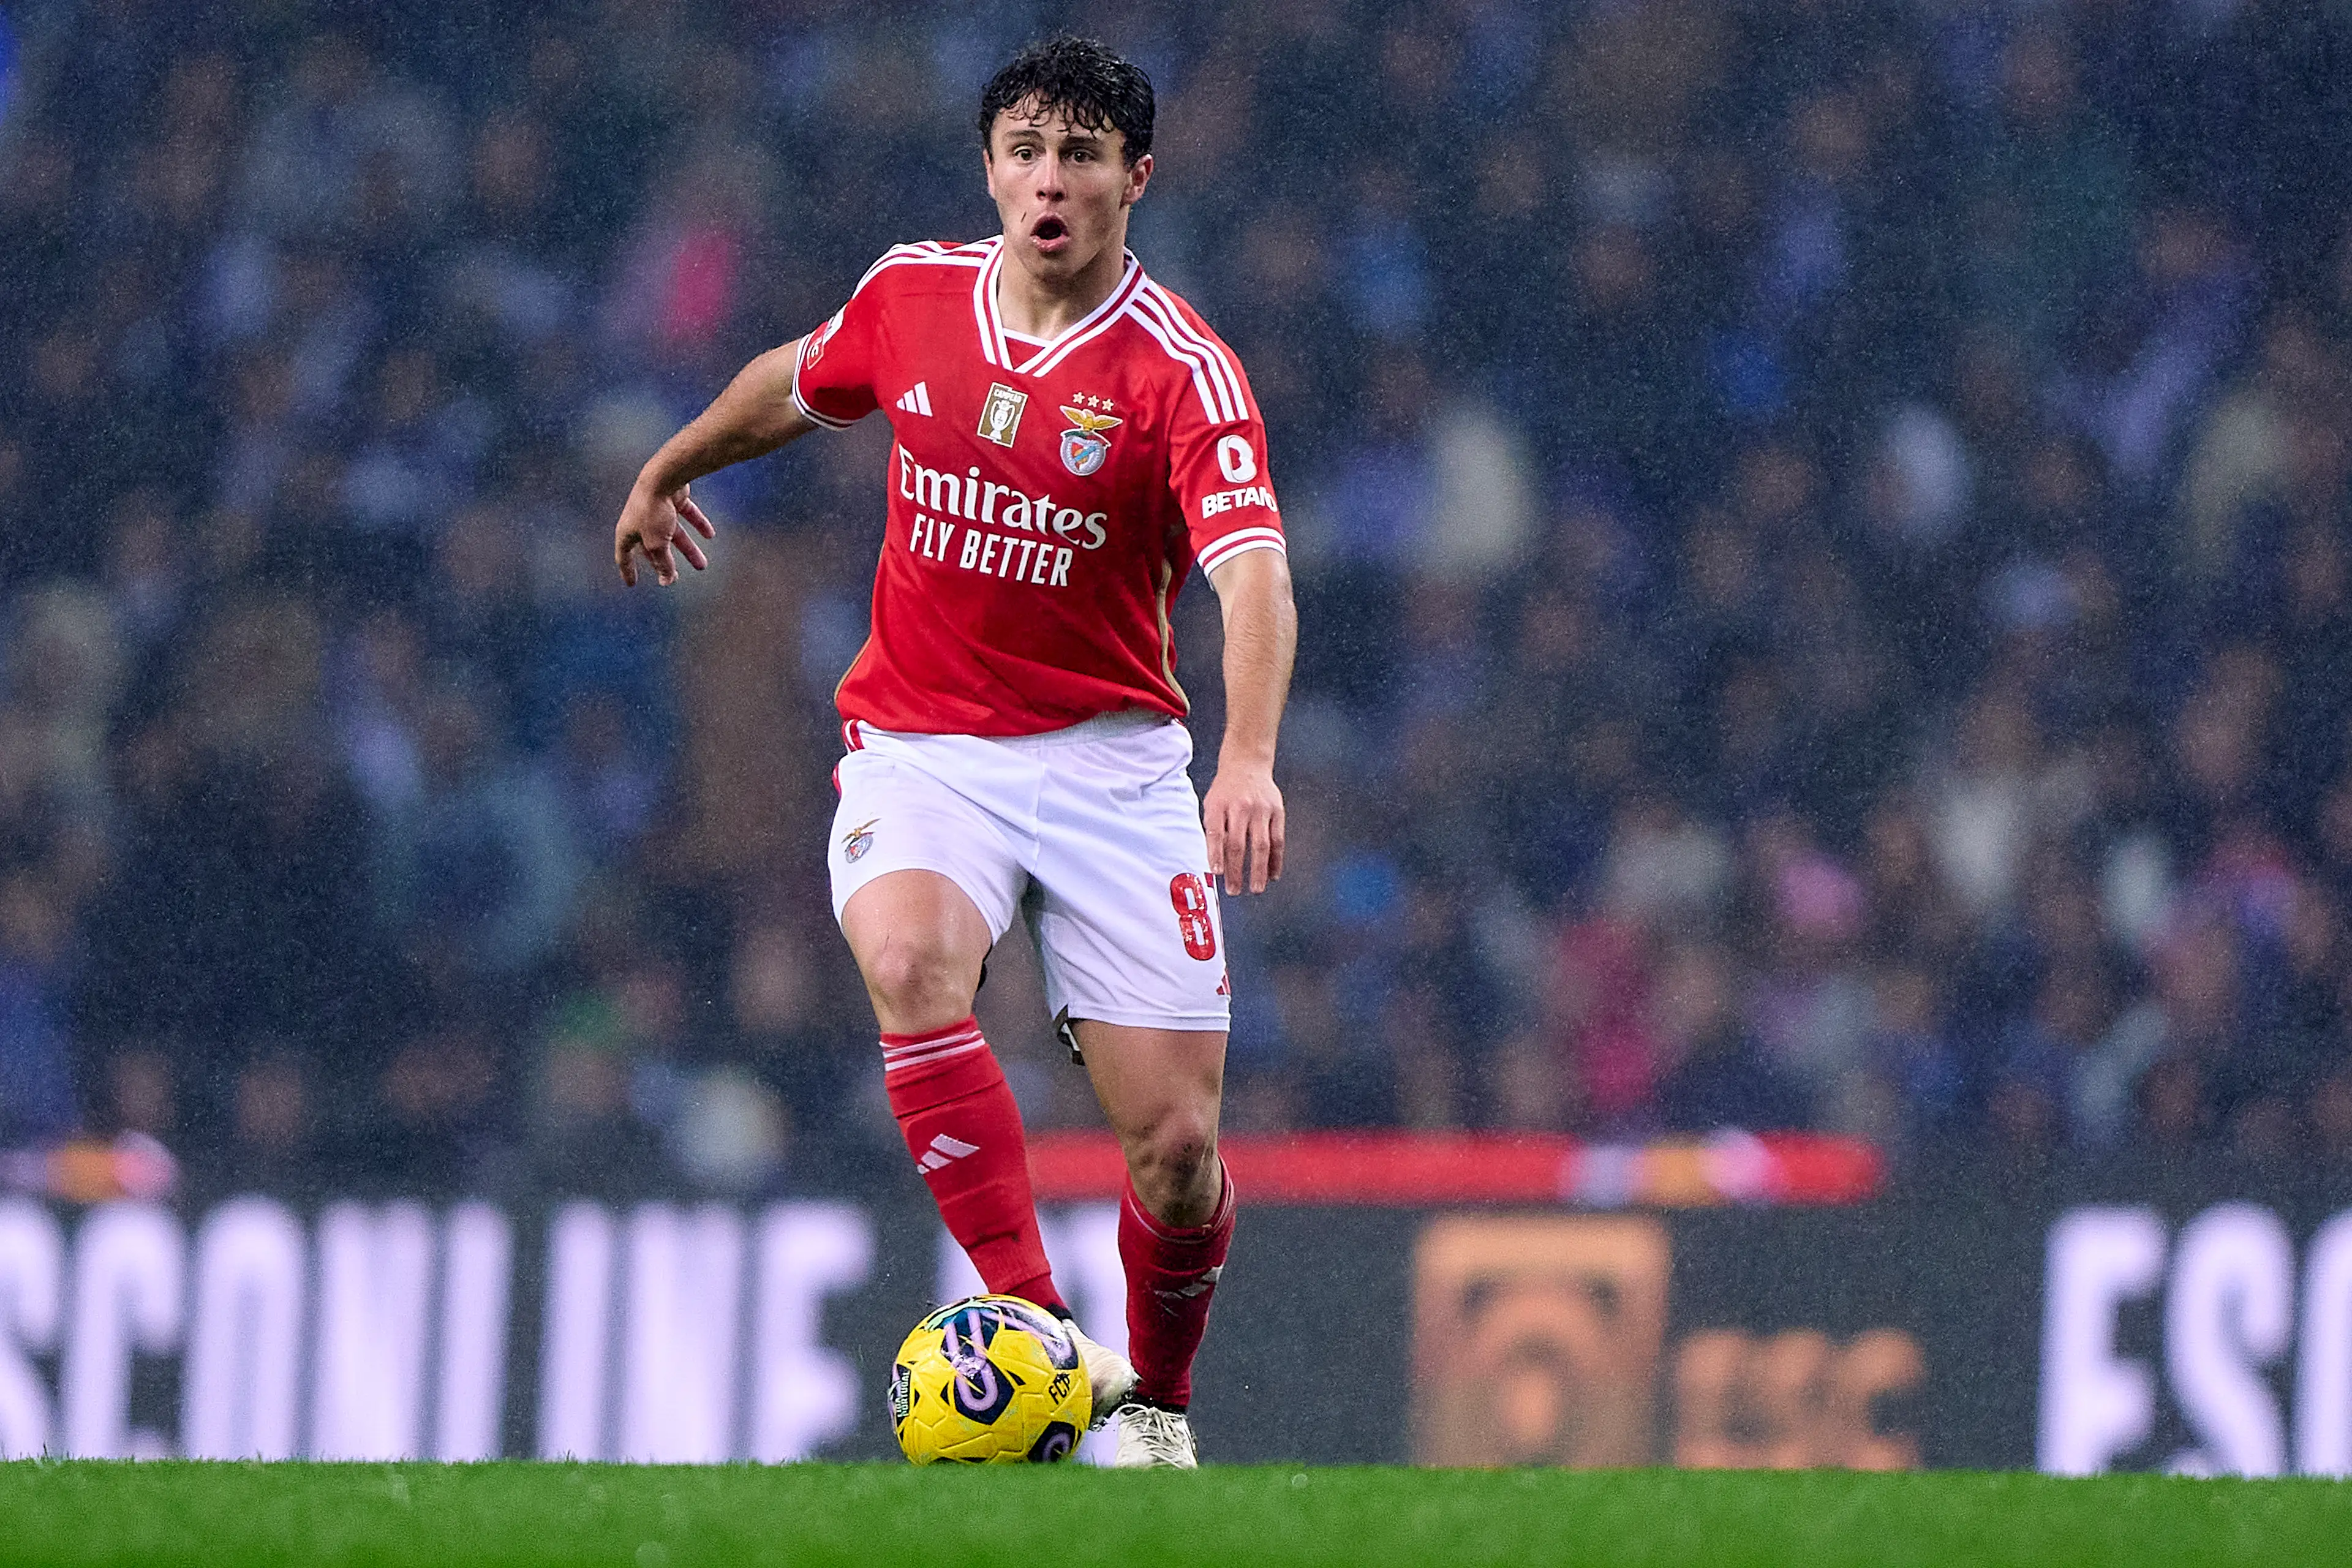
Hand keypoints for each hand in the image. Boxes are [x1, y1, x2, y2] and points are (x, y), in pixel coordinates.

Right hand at [614, 480, 714, 586]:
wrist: (663, 477)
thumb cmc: (652, 510)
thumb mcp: (657, 544)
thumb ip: (663, 563)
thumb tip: (667, 581)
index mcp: (627, 532)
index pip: (624, 556)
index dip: (628, 571)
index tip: (631, 584)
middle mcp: (639, 521)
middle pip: (652, 548)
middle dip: (665, 563)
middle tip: (674, 577)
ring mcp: (657, 510)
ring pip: (674, 535)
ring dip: (688, 549)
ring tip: (702, 565)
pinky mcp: (673, 499)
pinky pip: (686, 515)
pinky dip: (698, 524)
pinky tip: (710, 535)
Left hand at [1203, 759, 1283, 894]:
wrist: (1248, 763)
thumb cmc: (1226, 789)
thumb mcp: (1212, 803)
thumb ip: (1213, 829)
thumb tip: (1215, 862)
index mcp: (1219, 805)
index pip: (1216, 833)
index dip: (1215, 854)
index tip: (1216, 873)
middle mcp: (1240, 807)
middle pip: (1238, 843)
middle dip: (1236, 870)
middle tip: (1234, 890)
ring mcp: (1261, 810)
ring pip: (1261, 845)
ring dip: (1259, 870)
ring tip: (1256, 888)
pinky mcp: (1277, 811)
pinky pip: (1278, 840)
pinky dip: (1276, 859)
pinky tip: (1273, 874)